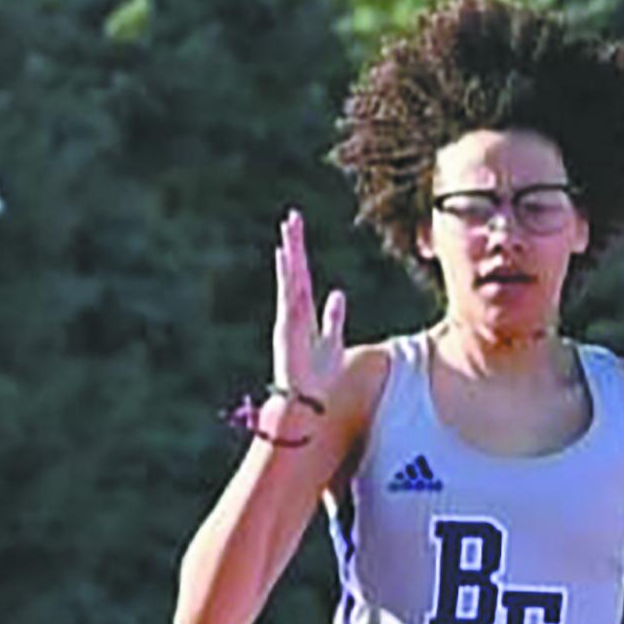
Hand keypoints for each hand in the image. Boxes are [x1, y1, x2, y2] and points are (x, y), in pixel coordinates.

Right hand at [272, 209, 346, 404]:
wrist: (305, 404)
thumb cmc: (320, 380)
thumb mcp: (333, 345)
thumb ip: (333, 319)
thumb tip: (338, 295)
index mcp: (306, 319)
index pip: (305, 282)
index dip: (301, 257)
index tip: (299, 234)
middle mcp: (295, 316)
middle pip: (296, 274)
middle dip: (294, 246)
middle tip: (292, 218)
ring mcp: (290, 320)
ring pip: (292, 280)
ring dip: (290, 253)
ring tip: (288, 227)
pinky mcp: (287, 326)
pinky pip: (289, 295)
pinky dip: (287, 275)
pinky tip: (285, 254)